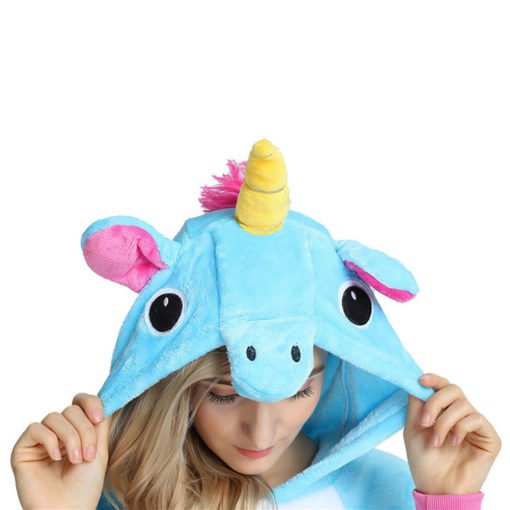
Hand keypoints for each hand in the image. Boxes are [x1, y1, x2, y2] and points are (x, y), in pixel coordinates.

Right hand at [11, 393, 109, 509]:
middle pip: (71, 410)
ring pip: (55, 417)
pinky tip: (55, 458)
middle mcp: (58, 432)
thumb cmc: (84, 486)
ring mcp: (41, 440)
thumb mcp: (99, 449)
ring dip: (70, 437)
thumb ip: (100, 424)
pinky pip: (35, 429)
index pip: (81, 401)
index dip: (90, 403)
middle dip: (84, 430)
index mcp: (78, 429)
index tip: (99, 417)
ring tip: (76, 459)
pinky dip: (49, 440)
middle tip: (87, 454)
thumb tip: (104, 400)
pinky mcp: (23, 449)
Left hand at [404, 373, 501, 494]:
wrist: (437, 488)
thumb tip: (416, 380)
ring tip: (436, 441)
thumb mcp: (413, 427)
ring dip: (444, 422)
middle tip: (425, 422)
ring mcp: (475, 424)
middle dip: (435, 402)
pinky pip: (475, 418)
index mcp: (443, 409)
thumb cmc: (424, 460)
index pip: (442, 386)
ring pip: (462, 404)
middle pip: (452, 389)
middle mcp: (460, 413)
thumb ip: (416, 403)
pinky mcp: (489, 436)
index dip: (433, 379)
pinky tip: (453, 443)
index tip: (420, 381)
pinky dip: (460, 428)